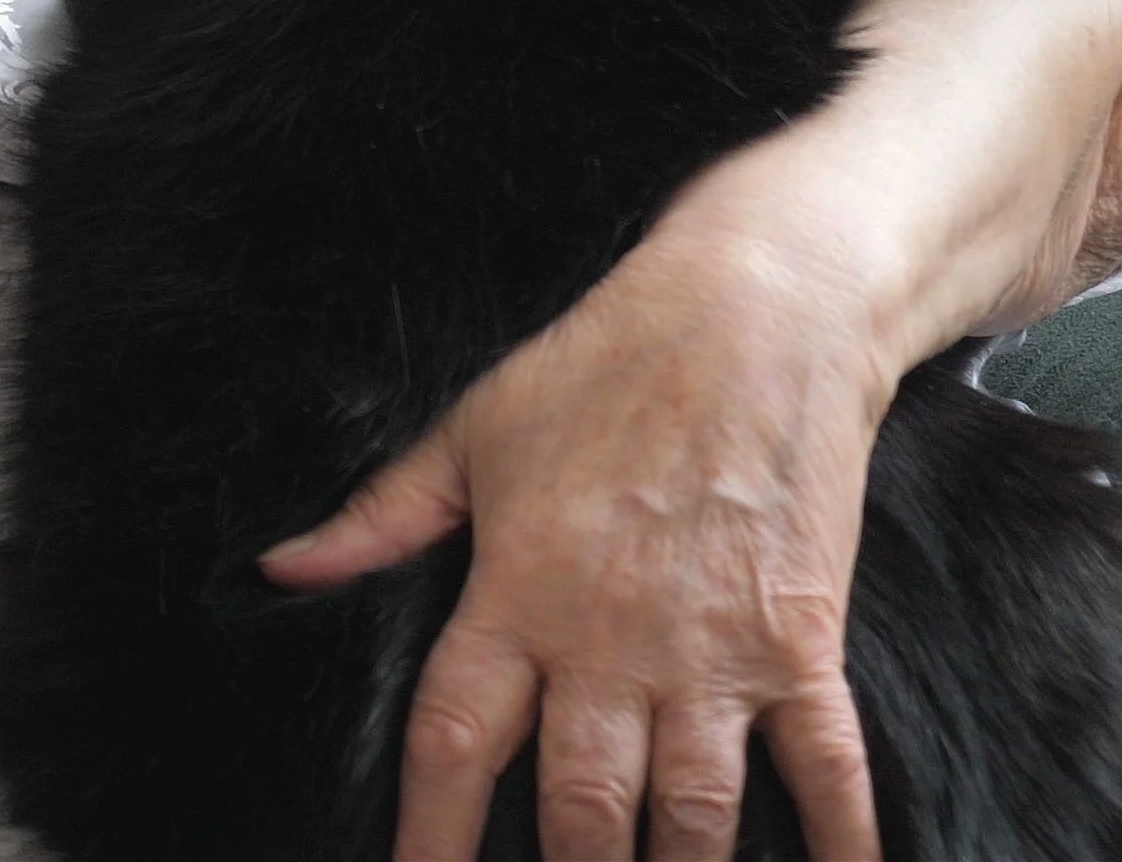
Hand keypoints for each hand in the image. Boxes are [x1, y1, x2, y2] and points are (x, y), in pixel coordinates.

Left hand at [260, 215, 895, 861]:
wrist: (756, 313)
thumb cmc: (602, 365)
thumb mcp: (469, 434)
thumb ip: (379, 520)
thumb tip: (282, 568)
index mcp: (516, 595)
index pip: (455, 742)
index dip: (431, 833)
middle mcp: (610, 643)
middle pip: (579, 809)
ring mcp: (712, 652)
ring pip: (691, 814)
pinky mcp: (801, 643)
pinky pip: (827, 767)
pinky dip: (840, 842)